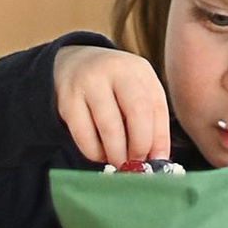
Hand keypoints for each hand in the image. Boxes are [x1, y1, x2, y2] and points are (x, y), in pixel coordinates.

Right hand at [53, 43, 172, 169]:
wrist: (72, 65)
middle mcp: (116, 70)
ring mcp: (90, 83)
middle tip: (137, 163)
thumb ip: (150, 121)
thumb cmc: (112, 87)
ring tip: (119, 162)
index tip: (157, 160)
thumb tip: (157, 159)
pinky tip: (100, 153)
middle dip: (139, 145)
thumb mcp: (136, 91)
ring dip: (117, 153)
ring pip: (110, 126)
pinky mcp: (68, 100)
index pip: (156, 106)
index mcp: (139, 69)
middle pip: (137, 112)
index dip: (160, 138)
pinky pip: (84, 135)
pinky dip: (95, 152)